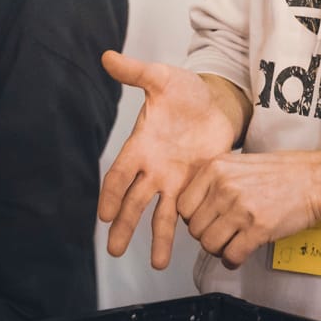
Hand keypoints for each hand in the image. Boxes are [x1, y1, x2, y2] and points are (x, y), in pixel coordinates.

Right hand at [99, 51, 243, 269]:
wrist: (217, 101)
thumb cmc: (185, 91)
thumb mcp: (162, 79)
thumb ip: (136, 72)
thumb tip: (108, 56)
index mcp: (141, 145)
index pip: (119, 174)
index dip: (111, 193)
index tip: (103, 215)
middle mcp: (154, 168)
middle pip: (134, 202)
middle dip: (124, 225)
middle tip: (115, 250)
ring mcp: (175, 178)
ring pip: (162, 213)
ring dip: (158, 238)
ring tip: (158, 264)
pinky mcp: (197, 183)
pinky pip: (188, 208)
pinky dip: (186, 225)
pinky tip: (187, 244)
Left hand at [179, 151, 320, 268]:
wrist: (315, 180)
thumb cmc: (283, 172)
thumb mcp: (239, 163)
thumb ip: (215, 181)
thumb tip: (196, 207)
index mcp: (216, 168)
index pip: (183, 205)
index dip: (193, 217)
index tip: (204, 220)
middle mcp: (224, 187)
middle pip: (194, 228)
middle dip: (206, 236)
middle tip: (221, 234)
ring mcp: (240, 209)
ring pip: (209, 244)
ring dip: (219, 250)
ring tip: (230, 244)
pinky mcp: (257, 229)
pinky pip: (231, 256)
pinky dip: (232, 261)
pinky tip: (239, 255)